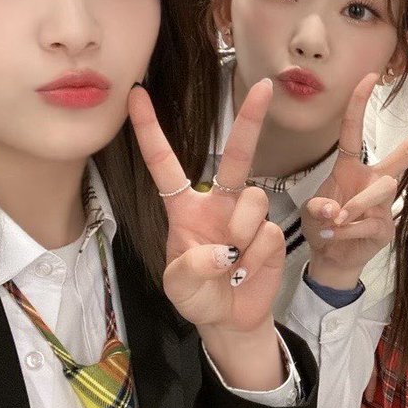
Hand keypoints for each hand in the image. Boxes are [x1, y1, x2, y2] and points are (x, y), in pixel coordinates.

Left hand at [128, 80, 284, 335]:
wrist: (231, 320)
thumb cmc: (198, 296)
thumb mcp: (178, 287)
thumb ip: (191, 268)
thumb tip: (223, 250)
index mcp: (186, 208)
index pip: (164, 164)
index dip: (150, 130)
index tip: (136, 95)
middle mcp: (219, 204)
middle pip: (237, 155)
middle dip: (250, 120)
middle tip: (263, 87)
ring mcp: (247, 218)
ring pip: (254, 200)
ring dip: (243, 232)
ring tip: (233, 262)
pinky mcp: (271, 234)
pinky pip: (267, 234)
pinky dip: (255, 257)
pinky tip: (246, 271)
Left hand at [303, 73, 407, 289]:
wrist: (329, 258)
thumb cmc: (322, 226)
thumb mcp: (311, 212)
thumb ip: (319, 207)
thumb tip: (336, 211)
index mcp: (352, 168)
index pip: (354, 131)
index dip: (360, 103)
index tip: (371, 77)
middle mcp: (374, 180)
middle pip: (406, 152)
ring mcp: (385, 203)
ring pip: (382, 190)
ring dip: (354, 206)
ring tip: (334, 222)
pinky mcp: (388, 226)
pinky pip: (370, 222)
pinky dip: (347, 232)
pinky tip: (335, 237)